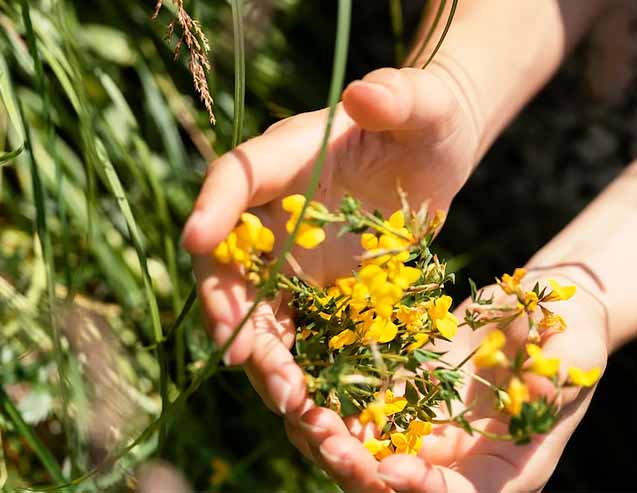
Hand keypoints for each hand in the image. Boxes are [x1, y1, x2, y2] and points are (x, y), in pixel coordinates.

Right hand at [180, 67, 476, 420]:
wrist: (433, 158)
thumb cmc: (424, 119)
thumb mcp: (423, 105)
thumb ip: (398, 97)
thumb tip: (367, 94)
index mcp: (282, 159)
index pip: (235, 178)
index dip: (213, 208)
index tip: (197, 240)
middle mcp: (272, 214)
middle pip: (232, 265)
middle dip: (233, 313)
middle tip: (248, 360)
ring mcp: (291, 259)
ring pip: (261, 314)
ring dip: (267, 360)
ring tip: (294, 403)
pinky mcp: (318, 293)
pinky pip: (301, 336)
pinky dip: (304, 371)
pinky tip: (322, 408)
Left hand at [293, 269, 608, 491]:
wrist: (540, 306)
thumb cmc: (571, 333)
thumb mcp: (573, 353)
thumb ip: (555, 380)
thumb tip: (536, 393)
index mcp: (508, 468)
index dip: (425, 491)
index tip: (391, 470)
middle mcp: (462, 463)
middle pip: (403, 488)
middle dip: (362, 473)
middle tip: (328, 442)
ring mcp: (428, 433)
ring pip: (372, 456)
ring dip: (336, 443)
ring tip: (305, 414)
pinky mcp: (405, 399)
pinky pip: (363, 413)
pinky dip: (335, 407)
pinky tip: (307, 386)